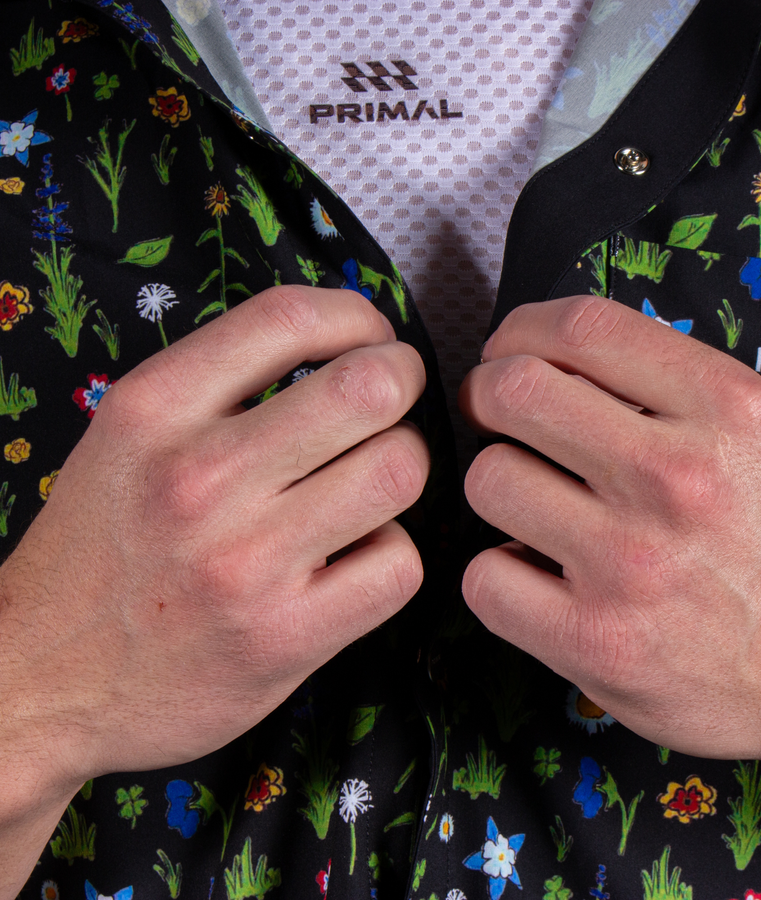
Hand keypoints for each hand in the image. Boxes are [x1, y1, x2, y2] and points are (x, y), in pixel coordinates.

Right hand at [0, 286, 427, 823]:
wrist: (40, 679)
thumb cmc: (100, 549)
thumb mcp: (127, 439)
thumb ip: (218, 385)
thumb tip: (339, 347)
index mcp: (153, 411)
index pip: (289, 318)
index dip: (357, 315)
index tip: (370, 337)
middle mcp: (199, 479)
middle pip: (369, 388)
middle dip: (402, 380)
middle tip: (393, 399)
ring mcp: (245, 563)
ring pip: (399, 471)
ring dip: (402, 465)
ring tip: (373, 481)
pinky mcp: (285, 637)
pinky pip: (399, 564)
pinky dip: (391, 553)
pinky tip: (355, 558)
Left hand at [460, 296, 760, 874]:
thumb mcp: (754, 434)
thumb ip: (662, 384)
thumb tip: (549, 355)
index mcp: (725, 409)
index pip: (583, 326)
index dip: (520, 330)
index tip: (508, 351)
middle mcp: (676, 478)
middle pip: (514, 391)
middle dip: (486, 395)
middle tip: (494, 416)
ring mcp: (630, 564)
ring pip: (488, 479)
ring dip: (497, 486)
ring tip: (533, 505)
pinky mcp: (594, 641)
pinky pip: (484, 578)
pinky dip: (499, 575)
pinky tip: (537, 578)